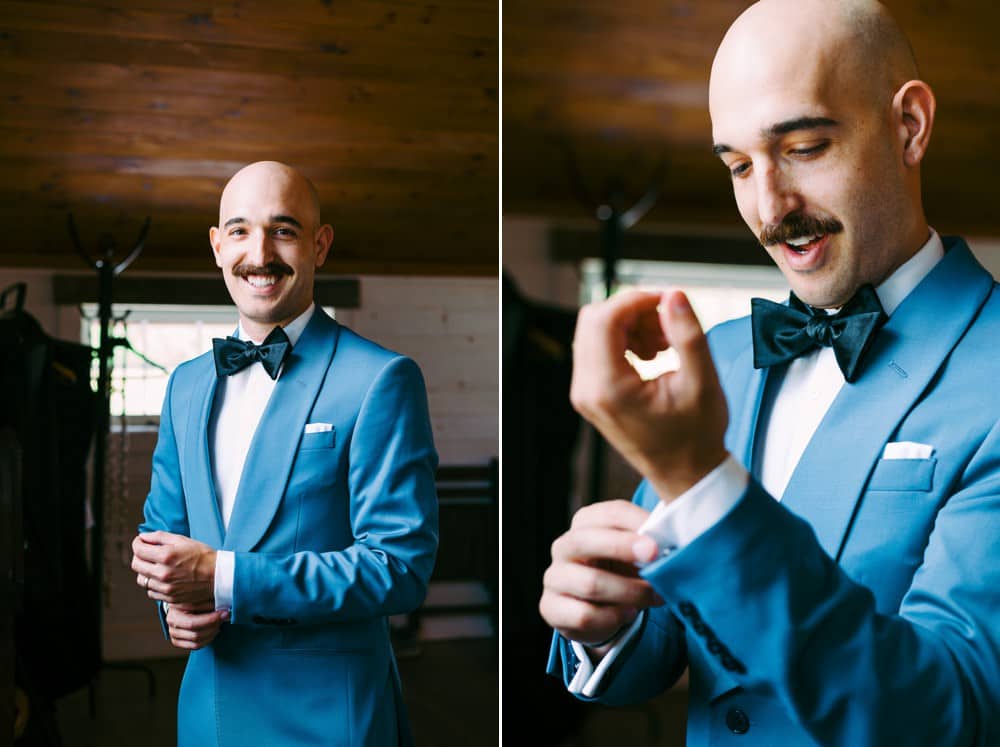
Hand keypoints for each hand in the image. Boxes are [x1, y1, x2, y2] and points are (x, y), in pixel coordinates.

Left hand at [131, 531, 216, 606]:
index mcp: (166, 556)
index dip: (137, 543)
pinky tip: (164, 579)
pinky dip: (154, 585)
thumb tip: (143, 537)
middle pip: (136, 565)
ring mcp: (166, 588)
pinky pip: (151, 592)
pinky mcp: (170, 599)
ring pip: (142, 580)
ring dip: (145, 572)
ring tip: (156, 567)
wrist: (220, 577)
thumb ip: (160, 537)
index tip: (141, 542)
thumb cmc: (204, 557)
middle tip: (147, 553)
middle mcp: (163, 574)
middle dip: (139, 556)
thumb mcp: (184, 540)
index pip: (138, 550)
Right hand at [165, 604, 228, 649]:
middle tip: (225, 617)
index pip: (193, 622)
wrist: (182, 603)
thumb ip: (208, 601)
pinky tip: (214, 630)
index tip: (225, 613)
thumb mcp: (199, 597)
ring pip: (196, 641)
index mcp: (175, 611)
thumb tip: (224, 605)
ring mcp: (173, 633)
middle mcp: (172, 623)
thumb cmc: (194, 598)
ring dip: (212, 633)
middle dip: (214, 626)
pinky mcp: (176, 641)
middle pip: (195, 634)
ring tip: (220, 623)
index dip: (212, 619)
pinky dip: (208, 640)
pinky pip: (195, 646)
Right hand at [539, 500, 662, 646]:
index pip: (607, 514)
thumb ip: (649, 543)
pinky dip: (613, 618)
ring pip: (591, 583)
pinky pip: (584, 615)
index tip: (660, 536)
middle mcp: (564, 547)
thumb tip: (675, 540)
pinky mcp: (551, 608)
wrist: (595, 609)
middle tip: (655, 555)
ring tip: (654, 597)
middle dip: (623, 547)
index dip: (635, 522)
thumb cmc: (619, 571)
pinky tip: (628, 614)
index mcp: (585, 524)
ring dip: (630, 592)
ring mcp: (554, 577)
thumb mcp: (633, 553)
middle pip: (586, 541)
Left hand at [570, 289, 729, 500]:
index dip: (636, 300)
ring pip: (594, 330)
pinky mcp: (591, 393)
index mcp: (608, 388)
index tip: (669, 302)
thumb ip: (688, 335)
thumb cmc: (697, 436)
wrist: (685, 474)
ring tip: (665, 345)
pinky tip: (654, 354)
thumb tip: (674, 295)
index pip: (604, 319)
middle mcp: (586, 390)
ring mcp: (584, 393)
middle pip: (594, 319)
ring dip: (630, 325)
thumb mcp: (702, 383)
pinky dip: (624, 339)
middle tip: (668, 328)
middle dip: (633, 312)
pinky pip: (597, 348)